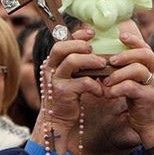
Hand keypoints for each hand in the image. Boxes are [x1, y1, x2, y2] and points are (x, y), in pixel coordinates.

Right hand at [31, 27, 106, 154]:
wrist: (58, 121)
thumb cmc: (69, 95)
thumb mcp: (70, 76)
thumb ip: (78, 63)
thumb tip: (95, 47)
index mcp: (52, 62)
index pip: (61, 41)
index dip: (77, 35)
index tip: (92, 33)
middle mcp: (50, 69)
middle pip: (62, 48)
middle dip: (80, 45)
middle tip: (95, 50)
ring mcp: (54, 81)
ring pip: (72, 61)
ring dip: (91, 61)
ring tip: (103, 65)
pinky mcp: (62, 93)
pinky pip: (82, 83)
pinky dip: (94, 85)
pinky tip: (101, 90)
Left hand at [102, 30, 153, 148]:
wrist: (152, 124)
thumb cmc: (139, 100)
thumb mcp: (135, 81)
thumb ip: (126, 69)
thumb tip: (105, 59)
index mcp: (153, 66)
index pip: (145, 47)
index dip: (134, 40)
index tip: (120, 36)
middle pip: (144, 54)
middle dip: (125, 55)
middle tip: (110, 60)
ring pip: (137, 70)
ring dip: (118, 74)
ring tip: (106, 81)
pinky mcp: (150, 97)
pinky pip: (132, 87)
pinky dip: (117, 88)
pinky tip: (108, 93)